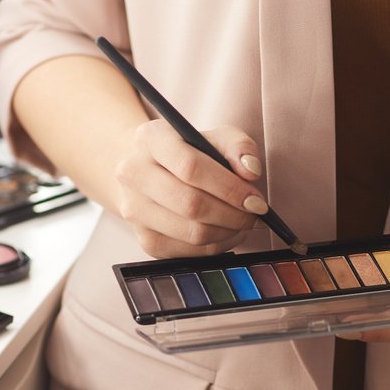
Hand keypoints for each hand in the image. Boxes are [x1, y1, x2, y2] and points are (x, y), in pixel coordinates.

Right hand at [114, 120, 266, 257]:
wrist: (152, 171)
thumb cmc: (190, 152)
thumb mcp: (216, 137)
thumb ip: (239, 147)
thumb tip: (251, 172)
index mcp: (151, 139)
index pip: (190, 167)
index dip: (229, 187)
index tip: (256, 200)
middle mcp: (133, 173)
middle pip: (191, 204)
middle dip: (232, 214)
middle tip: (254, 214)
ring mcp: (134, 210)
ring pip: (192, 233)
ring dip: (228, 232)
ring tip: (243, 222)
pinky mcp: (145, 239)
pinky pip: (189, 252)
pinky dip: (217, 246)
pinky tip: (226, 232)